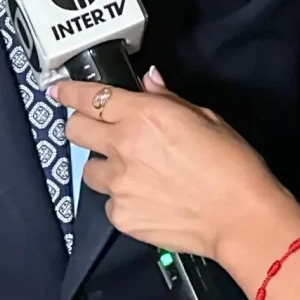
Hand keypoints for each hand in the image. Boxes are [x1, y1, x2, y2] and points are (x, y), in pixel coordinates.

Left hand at [55, 72, 299, 274]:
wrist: (240, 217)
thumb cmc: (232, 163)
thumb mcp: (205, 117)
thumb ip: (167, 99)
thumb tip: (148, 82)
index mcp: (144, 116)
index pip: (90, 98)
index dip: (69, 92)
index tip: (58, 90)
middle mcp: (123, 147)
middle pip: (75, 130)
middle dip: (82, 126)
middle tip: (99, 131)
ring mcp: (118, 185)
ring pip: (89, 170)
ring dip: (105, 167)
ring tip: (134, 174)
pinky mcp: (121, 217)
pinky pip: (108, 203)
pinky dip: (122, 199)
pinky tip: (149, 200)